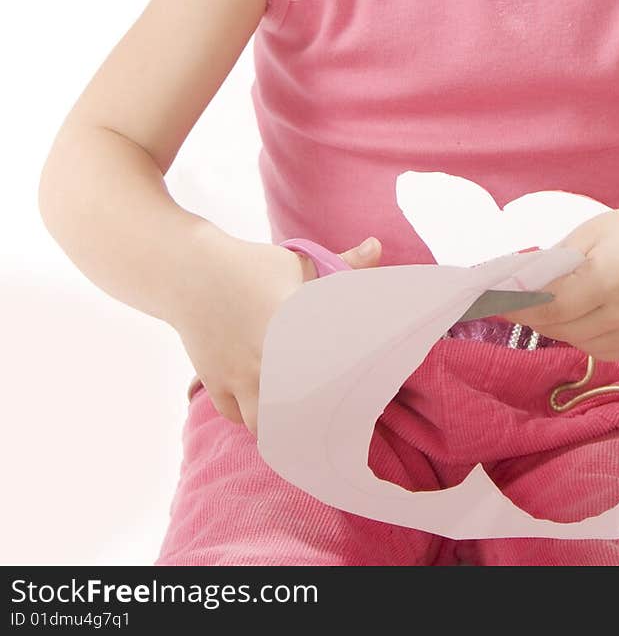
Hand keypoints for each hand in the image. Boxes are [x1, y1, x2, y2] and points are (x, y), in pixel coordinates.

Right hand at [173, 233, 382, 434]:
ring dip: (281, 423)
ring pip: (263, 423)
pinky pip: (236, 416)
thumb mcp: (297, 263)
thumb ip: (344, 263)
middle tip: (331, 417)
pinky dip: (251, 415)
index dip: (343, 389)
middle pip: (296, 410)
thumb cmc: (252, 266)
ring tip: (298, 420)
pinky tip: (265, 407)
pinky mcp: (215, 381)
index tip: (357, 394)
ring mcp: (236, 374)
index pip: (328, 371)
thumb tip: (378, 247)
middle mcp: (263, 357)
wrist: (189, 271)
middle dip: (313, 418)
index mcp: (290, 326)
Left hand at [496, 203, 618, 360]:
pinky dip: (574, 332)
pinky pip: (591, 347)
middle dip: (527, 314)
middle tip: (501, 300)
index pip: (552, 305)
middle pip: (557, 326)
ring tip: (538, 301)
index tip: (490, 299)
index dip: (518, 305)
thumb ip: (555, 261)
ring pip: (571, 340)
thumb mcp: (593, 233)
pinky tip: (573, 311)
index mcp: (611, 278)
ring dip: (549, 324)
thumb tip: (514, 280)